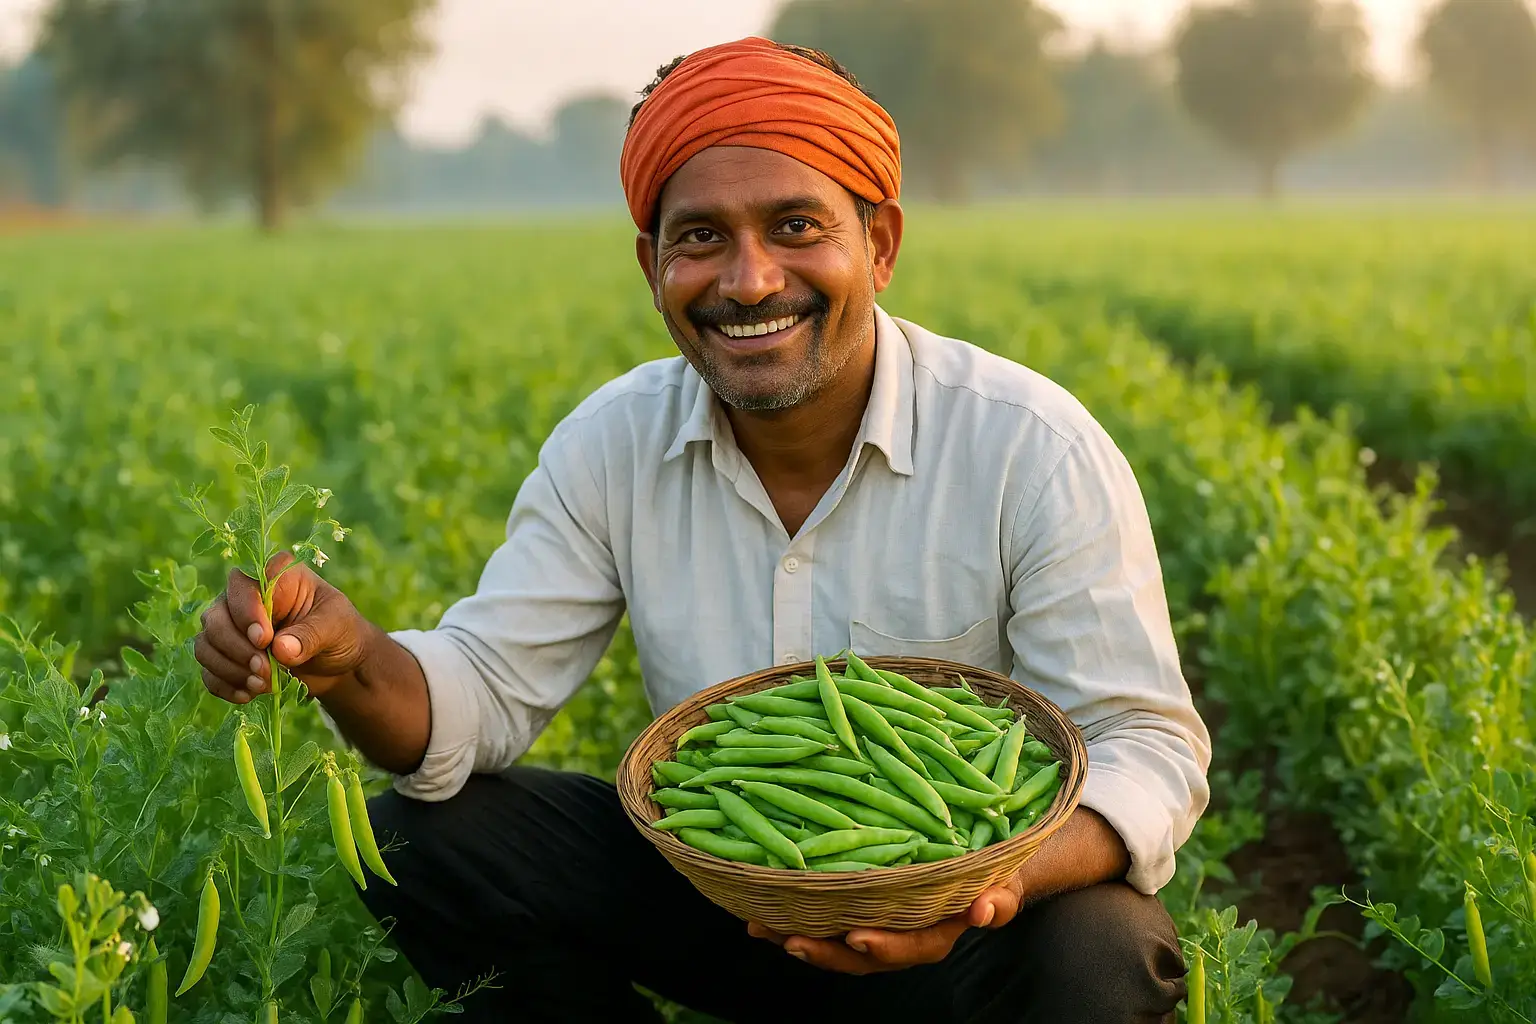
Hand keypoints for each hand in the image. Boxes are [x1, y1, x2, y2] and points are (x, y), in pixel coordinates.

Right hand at [193, 551, 372, 703]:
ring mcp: (231, 625)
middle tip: (265, 670)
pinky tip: (248, 695)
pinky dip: (224, 684)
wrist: (338, 662)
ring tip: (261, 686)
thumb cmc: (340, 631)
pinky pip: (209, 670)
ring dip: (229, 669)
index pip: (243, 585)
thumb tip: (280, 649)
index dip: (247, 613)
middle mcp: (245, 596)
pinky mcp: (227, 654)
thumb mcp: (337, 626)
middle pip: (216, 618)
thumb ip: (310, 634)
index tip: (264, 640)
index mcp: (275, 574)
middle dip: (237, 648)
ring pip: (207, 644)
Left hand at [746, 872, 1028, 974]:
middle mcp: (902, 937)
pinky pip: (823, 921)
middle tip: (791, 939)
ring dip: (797, 937)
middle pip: (861, 955)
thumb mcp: (1003, 881)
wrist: (982, 864)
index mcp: (936, 934)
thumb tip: (986, 910)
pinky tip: (760, 907)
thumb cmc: (993, 871)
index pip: (911, 948)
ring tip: (761, 926)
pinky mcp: (855, 910)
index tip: (858, 936)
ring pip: (834, 942)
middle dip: (825, 951)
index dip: (885, 946)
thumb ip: (998, 898)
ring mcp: (876, 926)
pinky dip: (793, 917)